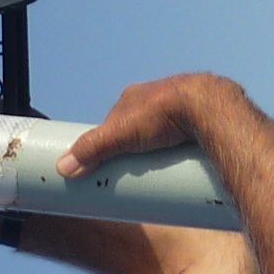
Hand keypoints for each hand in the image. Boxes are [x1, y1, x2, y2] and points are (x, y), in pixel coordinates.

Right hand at [58, 74, 241, 177]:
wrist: (210, 106)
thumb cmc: (165, 112)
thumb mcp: (122, 133)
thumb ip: (93, 149)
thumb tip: (63, 168)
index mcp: (134, 97)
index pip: (112, 124)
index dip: (108, 145)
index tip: (107, 168)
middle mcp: (156, 97)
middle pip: (137, 130)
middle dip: (134, 150)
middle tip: (134, 176)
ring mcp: (180, 107)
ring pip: (161, 133)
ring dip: (158, 150)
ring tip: (157, 174)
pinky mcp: (199, 119)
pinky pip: (184, 136)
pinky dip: (179, 149)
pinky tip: (180, 165)